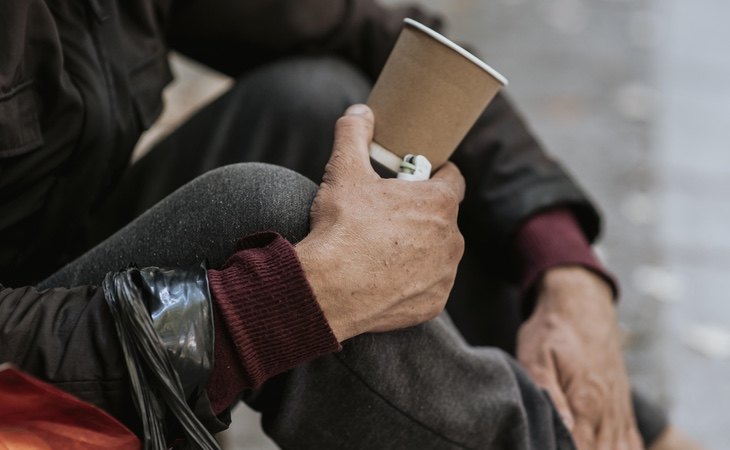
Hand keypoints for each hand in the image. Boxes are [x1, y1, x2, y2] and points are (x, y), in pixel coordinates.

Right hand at [296, 104, 465, 341]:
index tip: (417, 177)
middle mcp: (452, 238)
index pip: (452, 178)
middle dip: (420, 214)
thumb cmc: (341, 227)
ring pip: (438, 253)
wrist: (329, 289)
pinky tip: (385, 279)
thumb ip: (353, 133)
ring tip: (384, 249)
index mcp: (439, 202)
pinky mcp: (433, 303)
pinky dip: (412, 281)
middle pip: (442, 218)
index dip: (435, 173)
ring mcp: (444, 274)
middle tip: (388, 216)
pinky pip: (428, 286)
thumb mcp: (343, 171)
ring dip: (420, 249)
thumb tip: (359, 111)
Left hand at [517, 266, 642, 449]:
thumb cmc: (552, 330)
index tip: (549, 447)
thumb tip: (559, 428)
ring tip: (582, 447)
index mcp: (585, 403)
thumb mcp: (536, 356)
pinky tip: (606, 449)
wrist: (582, 305)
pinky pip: (631, 442)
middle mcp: (606, 413)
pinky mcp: (622, 408)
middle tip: (557, 446)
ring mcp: (618, 412)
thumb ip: (546, 392)